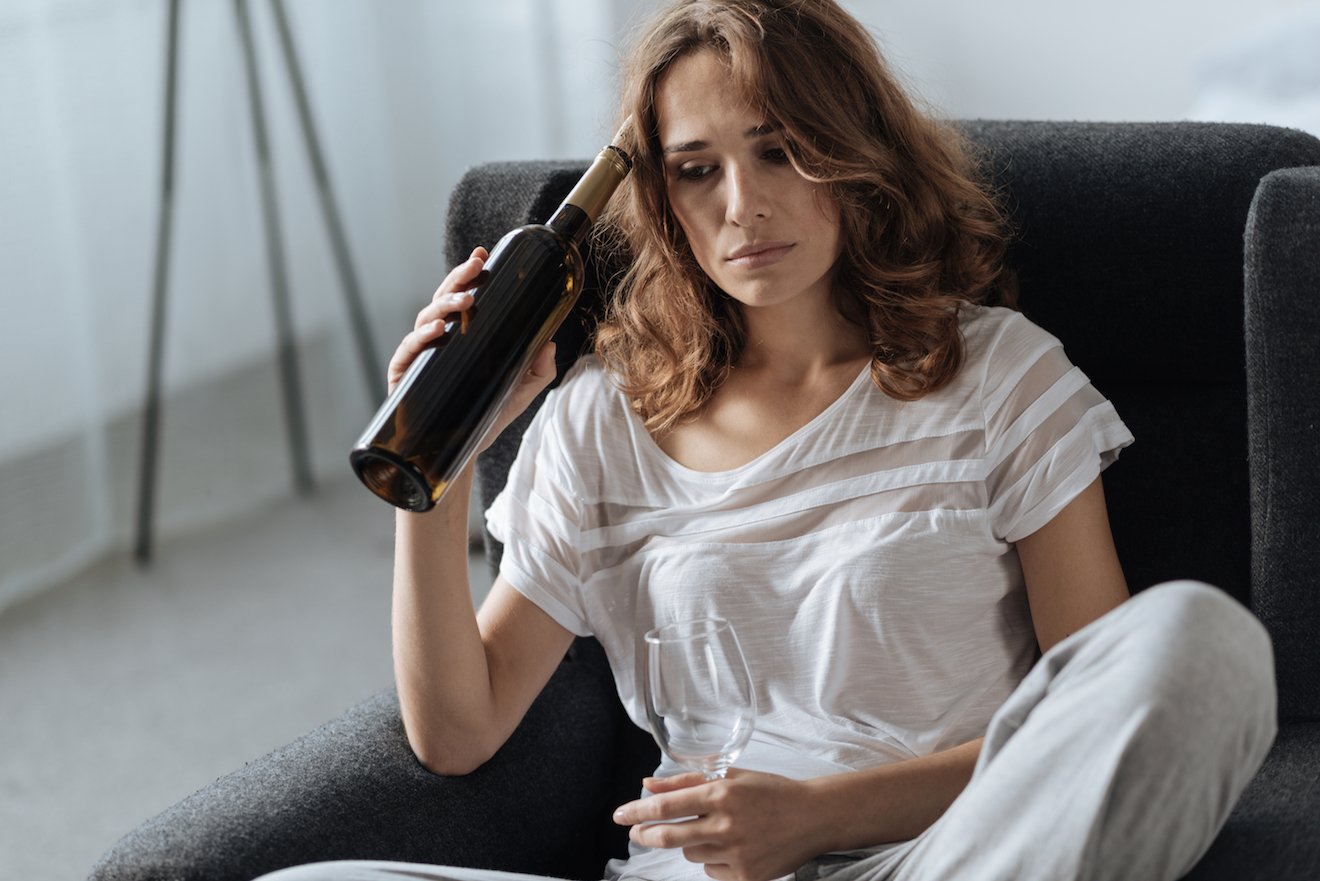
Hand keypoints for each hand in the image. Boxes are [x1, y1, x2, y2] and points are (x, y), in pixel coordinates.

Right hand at [388, 246, 557, 452]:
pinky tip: (439, 330)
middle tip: (477, 267)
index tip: (484, 255)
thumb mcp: (519, 392)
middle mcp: (436, 341)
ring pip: (425, 319)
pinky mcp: (404, 378)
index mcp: (460, 337)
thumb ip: (538, 370)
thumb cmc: (484, 418)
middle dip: (458, 279)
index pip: (462, 298)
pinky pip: (408, 352)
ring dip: (445, 305)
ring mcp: (418, 358)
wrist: (459, 457)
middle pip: (443, 300)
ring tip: (466, 300)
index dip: (469, 275)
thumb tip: (551, 341)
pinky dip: (421, 338)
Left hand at [613, 770, 822, 880]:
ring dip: (692, 843)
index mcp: (722, 794)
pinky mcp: (746, 877)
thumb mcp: (731, 777)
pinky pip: (712, 871)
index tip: (619, 815)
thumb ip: (687, 782)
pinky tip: (735, 847)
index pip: (667, 806)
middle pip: (670, 837)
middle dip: (646, 835)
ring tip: (715, 831)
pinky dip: (715, 860)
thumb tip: (648, 785)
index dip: (638, 812)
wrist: (814, 817)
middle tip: (636, 833)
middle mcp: (726, 825)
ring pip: (692, 854)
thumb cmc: (772, 792)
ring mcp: (737, 854)